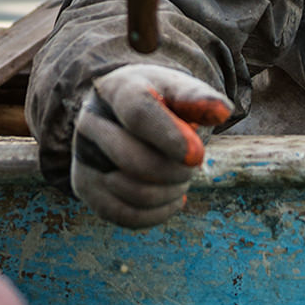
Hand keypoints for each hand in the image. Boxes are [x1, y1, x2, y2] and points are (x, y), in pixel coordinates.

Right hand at [71, 63, 233, 228]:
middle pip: (134, 160)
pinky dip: (159, 212)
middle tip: (195, 164)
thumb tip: (222, 112)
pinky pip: (126, 215)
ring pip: (133, 192)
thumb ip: (199, 98)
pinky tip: (173, 198)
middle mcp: (90, 121)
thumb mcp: (178, 89)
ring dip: (170, 191)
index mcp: (116, 89)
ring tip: (182, 177)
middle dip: (176, 170)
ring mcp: (82, 155)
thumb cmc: (160, 101)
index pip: (137, 113)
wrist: (125, 113)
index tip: (198, 155)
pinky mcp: (84, 185)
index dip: (170, 137)